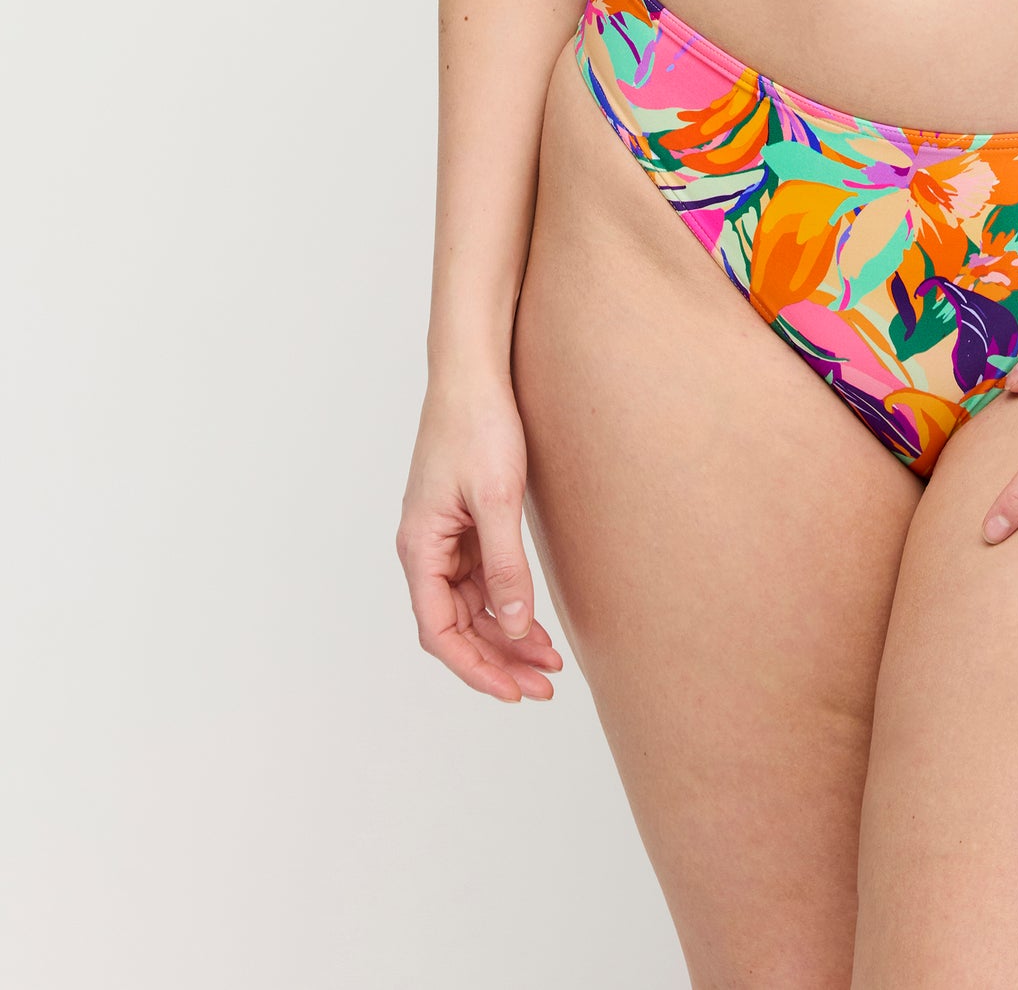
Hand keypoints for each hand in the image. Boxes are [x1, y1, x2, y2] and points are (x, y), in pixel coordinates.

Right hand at [397, 377, 562, 701]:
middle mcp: (425, 550)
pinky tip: (537, 622)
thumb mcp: (497, 499)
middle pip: (456, 627)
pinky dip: (508, 604)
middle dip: (498, 660)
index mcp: (420, 548)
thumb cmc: (478, 425)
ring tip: (550, 661)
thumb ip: (504, 566)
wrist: (474, 371)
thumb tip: (515, 626)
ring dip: (507, 636)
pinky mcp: (463, 524)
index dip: (476, 668)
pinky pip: (481, 581)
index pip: (440, 632)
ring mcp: (444, 538)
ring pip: (471, 608)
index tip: (514, 691)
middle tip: (545, 686)